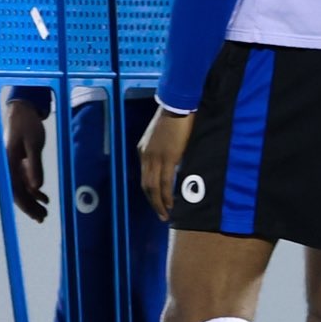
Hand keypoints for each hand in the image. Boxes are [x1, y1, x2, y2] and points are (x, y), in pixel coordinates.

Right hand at [4, 100, 48, 221]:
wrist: (23, 111)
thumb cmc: (27, 125)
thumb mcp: (34, 144)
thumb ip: (34, 165)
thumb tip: (36, 187)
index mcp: (10, 163)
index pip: (16, 190)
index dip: (25, 205)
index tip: (35, 216)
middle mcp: (10, 166)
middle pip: (19, 192)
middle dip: (30, 207)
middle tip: (43, 219)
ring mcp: (15, 165)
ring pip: (23, 188)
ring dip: (33, 201)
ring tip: (45, 213)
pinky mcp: (22, 162)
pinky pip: (27, 180)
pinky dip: (36, 190)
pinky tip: (44, 198)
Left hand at [138, 106, 192, 220]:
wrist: (177, 107)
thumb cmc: (174, 119)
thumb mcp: (162, 137)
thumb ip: (163, 150)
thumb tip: (172, 163)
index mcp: (143, 150)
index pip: (145, 176)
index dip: (151, 191)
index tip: (158, 201)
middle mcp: (146, 156)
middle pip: (146, 185)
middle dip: (152, 202)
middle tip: (161, 214)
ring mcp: (156, 158)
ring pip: (153, 187)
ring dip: (159, 202)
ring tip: (166, 214)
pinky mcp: (168, 158)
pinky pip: (165, 181)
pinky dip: (167, 194)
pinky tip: (171, 203)